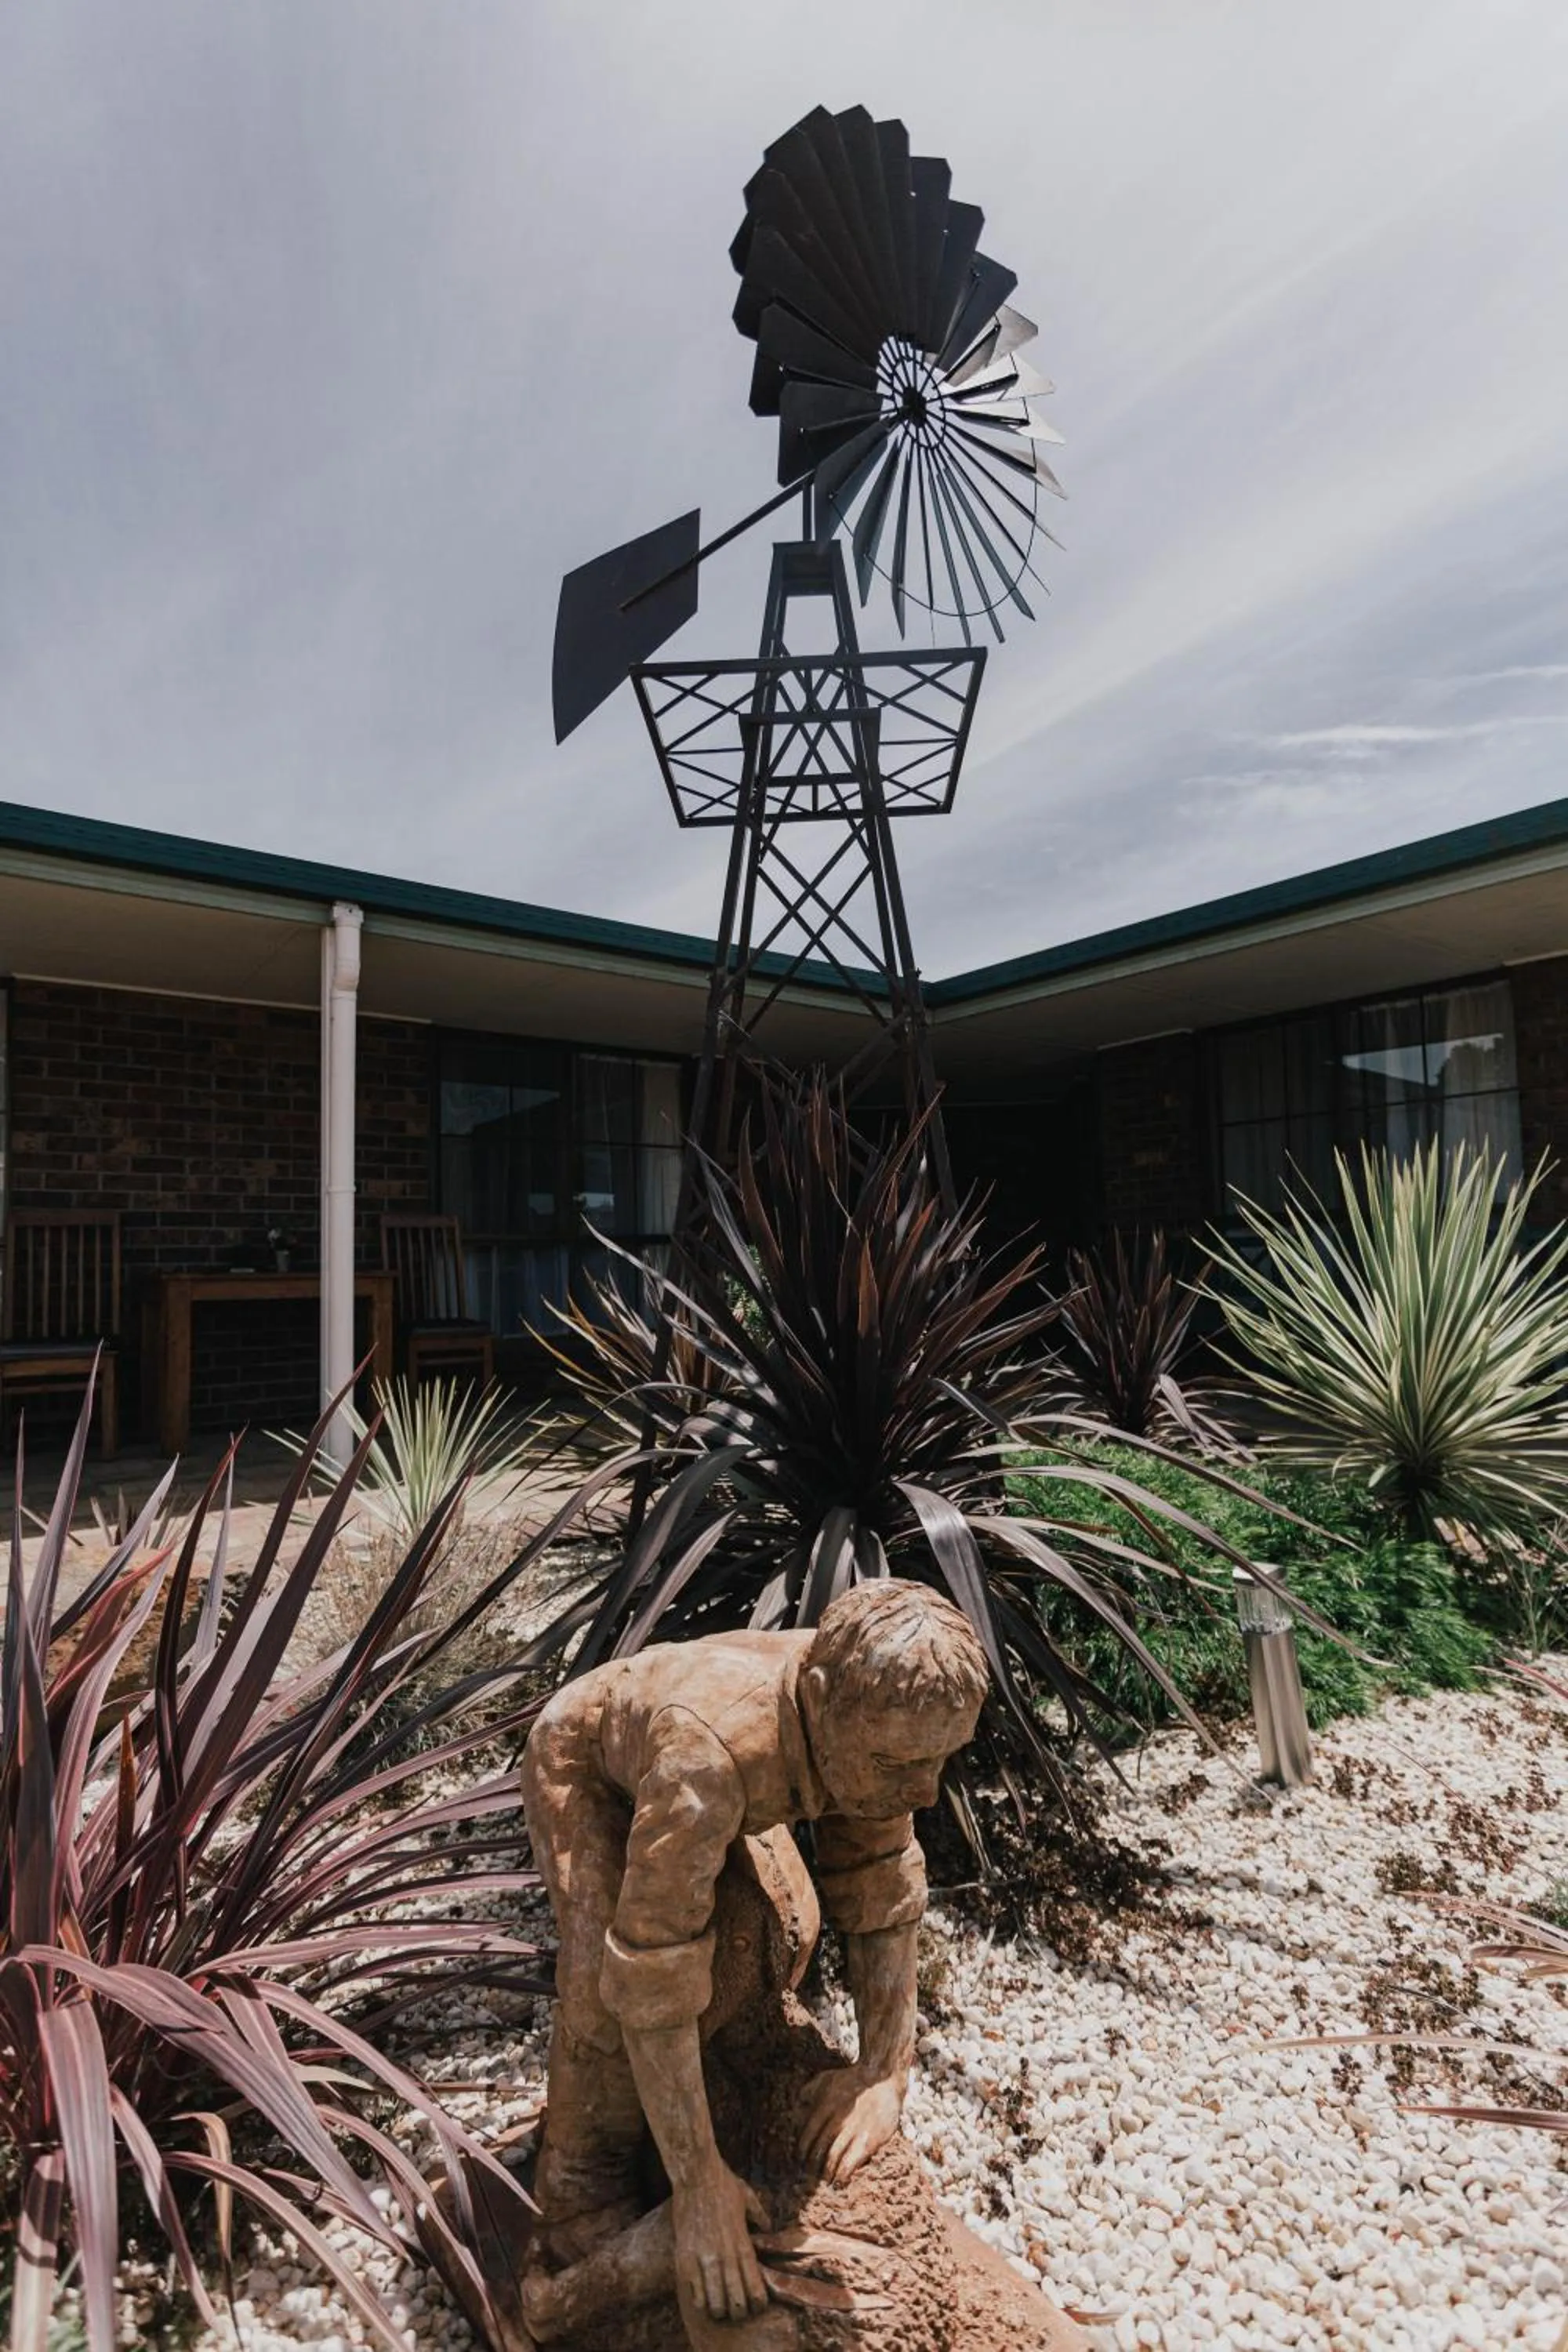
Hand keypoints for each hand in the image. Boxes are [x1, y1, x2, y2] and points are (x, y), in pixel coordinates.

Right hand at [671, 2155, 769, 2323]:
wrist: (696, 2173)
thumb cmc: (724, 2182)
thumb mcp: (748, 2197)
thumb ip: (760, 2216)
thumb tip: (768, 2228)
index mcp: (743, 2244)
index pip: (756, 2288)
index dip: (758, 2304)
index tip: (757, 2305)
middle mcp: (725, 2256)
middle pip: (736, 2302)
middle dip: (739, 2312)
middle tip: (737, 2310)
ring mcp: (703, 2258)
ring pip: (714, 2302)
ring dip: (719, 2310)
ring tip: (720, 2309)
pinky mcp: (684, 2256)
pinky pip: (693, 2292)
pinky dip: (700, 2300)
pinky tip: (703, 2298)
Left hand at [798, 2065, 903, 2184]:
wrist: (882, 2079)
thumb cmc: (852, 2079)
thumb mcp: (826, 2079)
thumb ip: (809, 2091)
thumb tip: (796, 2104)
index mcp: (824, 2107)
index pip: (807, 2136)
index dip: (801, 2151)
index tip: (800, 2160)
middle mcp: (837, 2120)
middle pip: (818, 2150)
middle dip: (812, 2166)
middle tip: (811, 2174)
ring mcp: (853, 2131)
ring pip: (833, 2159)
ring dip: (827, 2173)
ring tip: (826, 2180)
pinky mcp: (868, 2140)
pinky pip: (851, 2162)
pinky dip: (843, 2174)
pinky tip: (840, 2180)